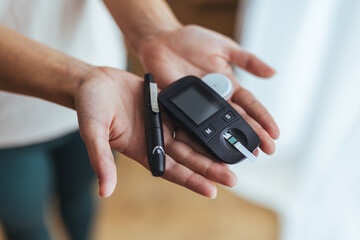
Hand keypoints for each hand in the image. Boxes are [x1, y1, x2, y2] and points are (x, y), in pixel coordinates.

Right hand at [75, 67, 236, 197]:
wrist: (93, 81)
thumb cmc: (89, 106)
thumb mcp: (93, 132)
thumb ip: (101, 159)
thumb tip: (104, 191)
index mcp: (142, 150)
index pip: (170, 170)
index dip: (190, 180)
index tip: (211, 191)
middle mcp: (156, 139)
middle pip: (188, 157)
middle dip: (209, 167)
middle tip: (232, 177)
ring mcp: (163, 122)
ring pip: (192, 137)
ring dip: (211, 145)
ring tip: (234, 152)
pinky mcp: (166, 106)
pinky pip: (188, 114)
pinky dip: (203, 119)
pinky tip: (220, 122)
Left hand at [136, 25, 279, 154]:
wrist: (163, 41)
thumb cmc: (192, 41)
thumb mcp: (224, 47)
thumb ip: (247, 60)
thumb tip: (273, 72)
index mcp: (228, 85)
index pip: (250, 105)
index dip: (263, 119)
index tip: (275, 134)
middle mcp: (216, 99)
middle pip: (237, 120)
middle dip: (253, 135)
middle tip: (265, 151)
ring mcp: (198, 106)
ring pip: (216, 127)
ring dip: (228, 142)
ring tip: (241, 155)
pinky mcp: (180, 109)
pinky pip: (191, 126)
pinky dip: (199, 139)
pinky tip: (209, 152)